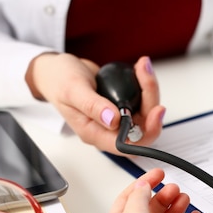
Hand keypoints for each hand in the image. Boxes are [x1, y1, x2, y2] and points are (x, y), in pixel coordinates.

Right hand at [26, 53, 164, 153]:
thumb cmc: (59, 81)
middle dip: (151, 105)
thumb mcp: (72, 90)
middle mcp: (108, 130)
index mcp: (94, 134)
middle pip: (142, 130)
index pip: (126, 144)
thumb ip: (92, 105)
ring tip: (143, 67)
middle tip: (147, 79)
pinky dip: (145, 86)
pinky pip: (142, 102)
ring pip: (145, 114)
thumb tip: (113, 120)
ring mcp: (117, 119)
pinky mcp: (123, 107)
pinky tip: (141, 70)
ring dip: (150, 91)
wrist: (56, 70)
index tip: (156, 111)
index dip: (146, 132)